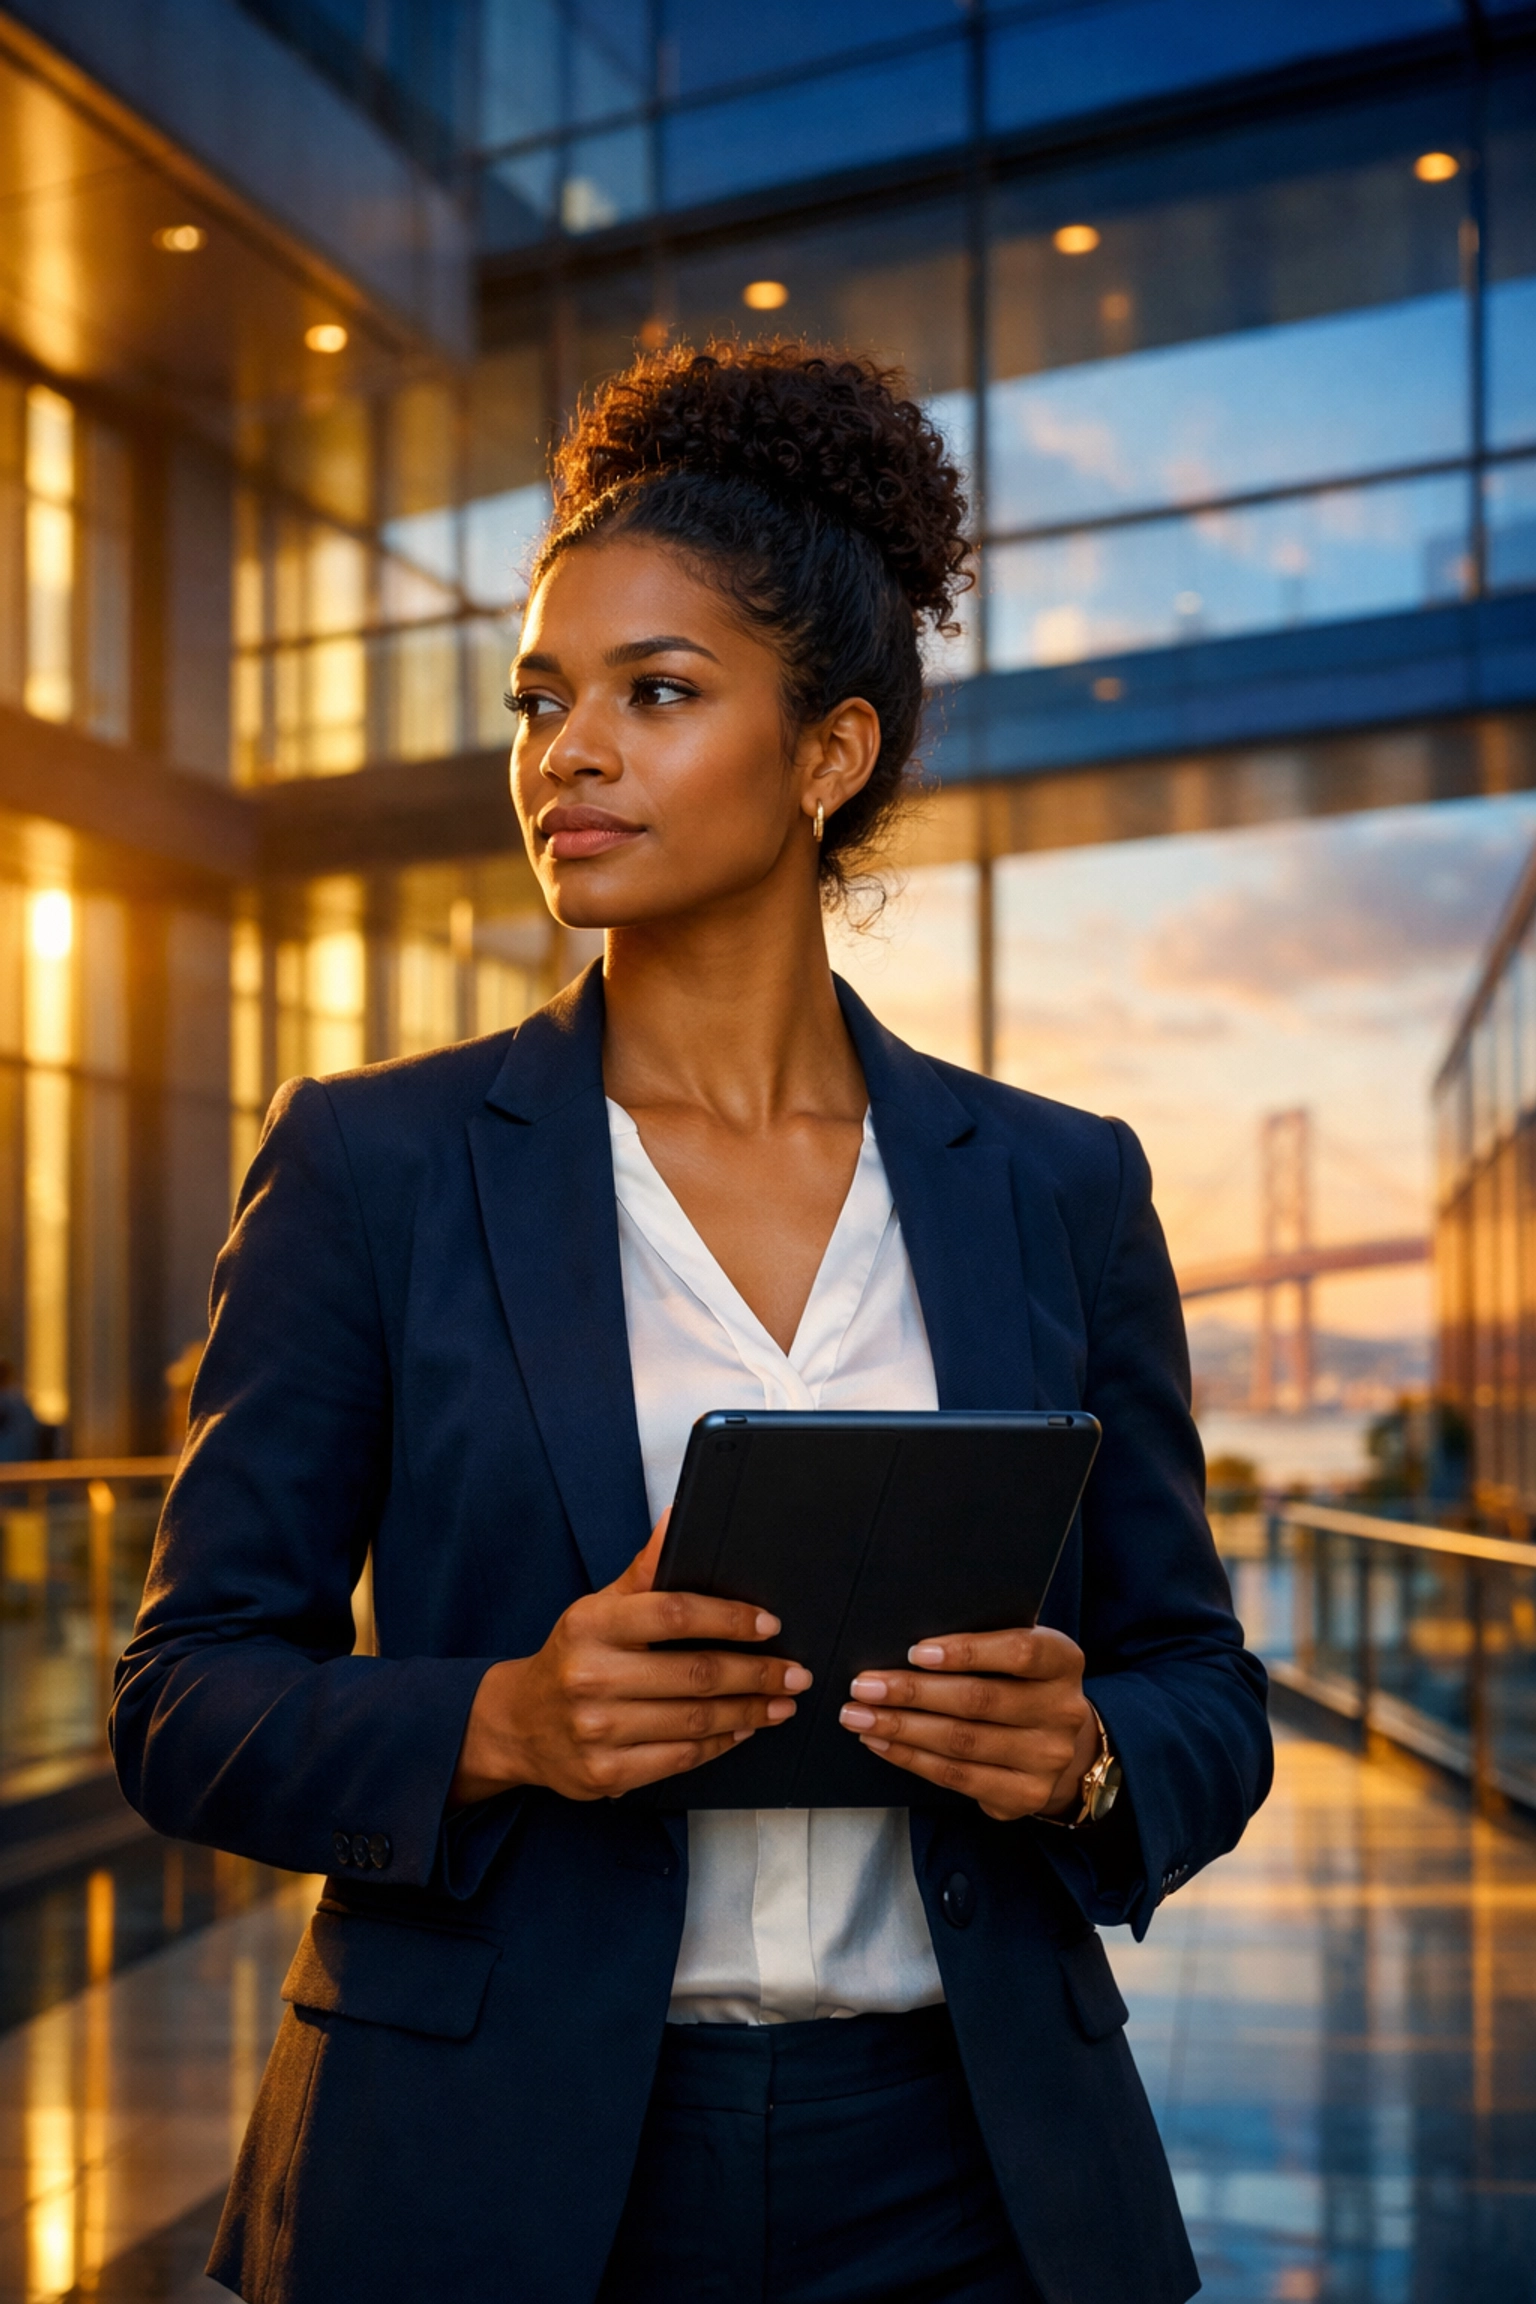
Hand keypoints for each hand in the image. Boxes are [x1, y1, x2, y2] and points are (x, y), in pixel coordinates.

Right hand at [450, 1515, 810, 1804]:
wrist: (520, 1723)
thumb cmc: (575, 1655)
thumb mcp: (600, 1607)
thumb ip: (644, 1570)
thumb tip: (677, 1515)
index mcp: (593, 1625)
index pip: (673, 1614)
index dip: (728, 1618)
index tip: (769, 1624)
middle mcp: (591, 1676)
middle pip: (694, 1675)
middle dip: (756, 1674)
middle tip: (795, 1673)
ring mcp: (596, 1730)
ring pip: (694, 1722)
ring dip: (749, 1713)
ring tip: (781, 1703)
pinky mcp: (606, 1774)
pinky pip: (680, 1759)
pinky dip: (720, 1744)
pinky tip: (743, 1730)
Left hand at [836, 1628, 1100, 1822]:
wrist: (1061, 1744)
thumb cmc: (1018, 1681)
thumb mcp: (1015, 1652)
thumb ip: (981, 1640)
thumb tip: (904, 1636)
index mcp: (1063, 1661)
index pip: (1019, 1651)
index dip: (967, 1652)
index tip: (915, 1651)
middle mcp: (1063, 1711)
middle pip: (979, 1701)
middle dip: (912, 1693)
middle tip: (863, 1686)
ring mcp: (1047, 1758)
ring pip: (962, 1743)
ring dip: (901, 1729)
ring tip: (858, 1716)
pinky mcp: (1025, 1795)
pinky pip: (958, 1777)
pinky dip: (912, 1759)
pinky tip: (881, 1744)